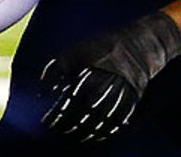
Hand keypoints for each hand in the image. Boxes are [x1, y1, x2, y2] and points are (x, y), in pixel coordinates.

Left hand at [41, 11, 180, 142]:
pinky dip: (105, 132)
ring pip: (99, 122)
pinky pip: (117, 123)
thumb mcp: (75, 50)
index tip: (46, 122)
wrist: (140, 43)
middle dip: (67, 125)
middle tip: (56, 131)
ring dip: (84, 132)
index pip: (69, 100)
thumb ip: (55, 69)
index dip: (56, 114)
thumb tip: (41, 92)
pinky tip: (95, 136)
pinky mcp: (132, 101)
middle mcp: (105, 86)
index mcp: (90, 72)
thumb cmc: (103, 46)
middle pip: (83, 114)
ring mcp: (120, 95)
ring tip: (72, 136)